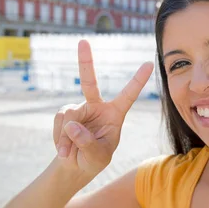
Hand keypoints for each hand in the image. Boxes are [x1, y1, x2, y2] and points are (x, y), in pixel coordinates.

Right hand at [53, 40, 153, 177]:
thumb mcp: (97, 156)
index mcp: (115, 114)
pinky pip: (59, 122)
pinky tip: (63, 150)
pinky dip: (59, 138)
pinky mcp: (65, 114)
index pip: (128, 95)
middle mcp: (97, 106)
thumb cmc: (94, 160)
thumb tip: (71, 125)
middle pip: (90, 82)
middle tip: (83, 41)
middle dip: (85, 61)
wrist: (76, 165)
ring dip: (66, 136)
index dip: (138, 80)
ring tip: (68, 153)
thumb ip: (87, 143)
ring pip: (68, 115)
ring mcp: (79, 108)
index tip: (149, 63)